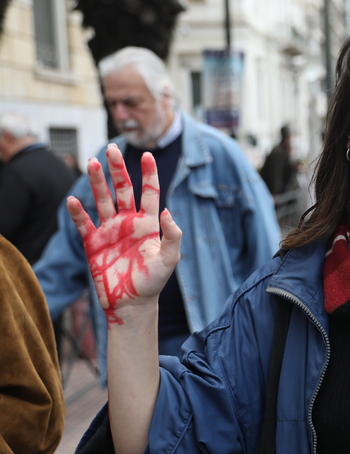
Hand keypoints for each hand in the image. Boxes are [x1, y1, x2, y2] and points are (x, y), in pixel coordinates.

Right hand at [67, 144, 180, 325]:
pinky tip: (74, 199)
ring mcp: (110, 231)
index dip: (148, 174)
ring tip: (92, 162)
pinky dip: (78, 212)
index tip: (147, 155)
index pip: (149, 192)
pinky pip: (84, 223)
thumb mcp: (169, 258)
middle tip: (111, 149)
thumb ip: (172, 235)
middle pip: (122, 189)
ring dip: (97, 182)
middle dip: (117, 170)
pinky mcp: (93, 243)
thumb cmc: (154, 282)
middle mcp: (128, 222)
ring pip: (102, 200)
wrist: (132, 304)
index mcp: (148, 223)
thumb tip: (166, 210)